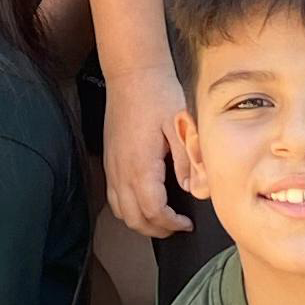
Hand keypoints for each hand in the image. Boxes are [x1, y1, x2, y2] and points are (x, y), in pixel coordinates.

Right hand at [103, 65, 192, 237]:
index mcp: (141, 165)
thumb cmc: (157, 95)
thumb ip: (188, 161)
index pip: (152, 211)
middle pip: (133, 219)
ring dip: (140, 222)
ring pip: (120, 211)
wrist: (132, 75)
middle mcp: (122, 170)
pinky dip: (128, 208)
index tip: (186, 222)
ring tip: (162, 219)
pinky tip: (143, 201)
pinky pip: (113, 196)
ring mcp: (112, 166)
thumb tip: (195, 189)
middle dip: (156, 230)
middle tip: (177, 227)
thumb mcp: (180, 127)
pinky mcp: (109, 159)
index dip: (170, 224)